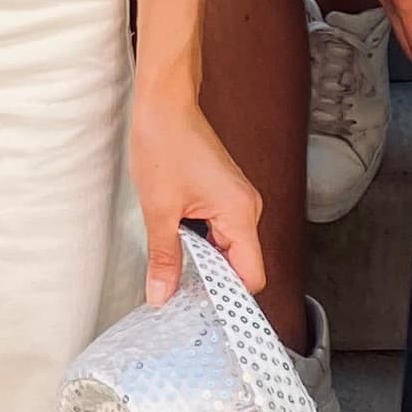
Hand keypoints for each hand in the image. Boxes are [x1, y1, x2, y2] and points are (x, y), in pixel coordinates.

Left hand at [129, 76, 263, 306]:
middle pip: (241, 263)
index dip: (229, 297)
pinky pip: (221, 229)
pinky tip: (179, 242)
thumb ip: (165, 257)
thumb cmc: (165, 142)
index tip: (202, 310)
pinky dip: (202, 241)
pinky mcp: (225, 192)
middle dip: (213, 280)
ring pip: (228, 247)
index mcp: (240, 213)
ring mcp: (238, 199)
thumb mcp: (159, 209)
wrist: (164, 101)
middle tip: (180, 295)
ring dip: (205, 258)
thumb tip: (163, 295)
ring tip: (175, 266)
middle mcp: (247, 207)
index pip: (252, 276)